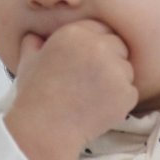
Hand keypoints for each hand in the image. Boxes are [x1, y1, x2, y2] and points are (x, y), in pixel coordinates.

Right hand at [13, 19, 138, 146]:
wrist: (45, 129)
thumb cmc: (35, 97)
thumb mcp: (28, 63)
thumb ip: (34, 44)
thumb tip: (35, 38)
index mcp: (75, 32)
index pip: (101, 29)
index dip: (97, 46)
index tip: (89, 63)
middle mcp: (98, 46)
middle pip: (119, 46)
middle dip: (110, 61)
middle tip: (92, 82)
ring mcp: (115, 70)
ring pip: (126, 70)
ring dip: (116, 82)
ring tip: (93, 98)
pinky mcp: (126, 93)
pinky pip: (130, 93)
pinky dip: (119, 102)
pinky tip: (99, 110)